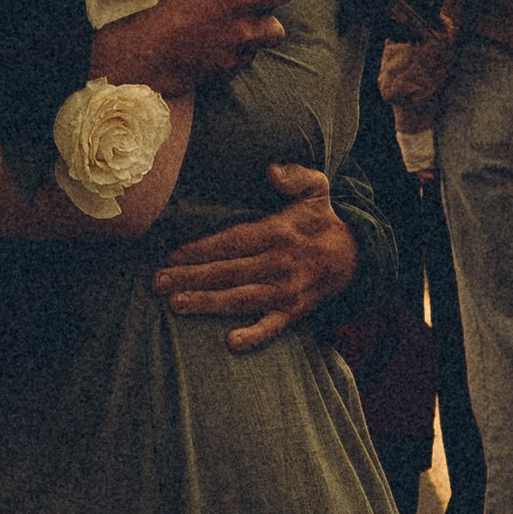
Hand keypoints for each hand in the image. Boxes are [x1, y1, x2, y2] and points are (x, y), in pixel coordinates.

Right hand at [94, 0, 294, 90]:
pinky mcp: (217, 78)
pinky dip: (227, 58)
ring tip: (218, 31)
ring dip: (245, 41)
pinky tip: (203, 48)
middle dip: (264, 21)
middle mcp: (241, 29)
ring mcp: (230, 57)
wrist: (127, 52)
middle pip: (277, 29)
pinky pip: (234, 67)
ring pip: (255, 51)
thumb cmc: (148, 6)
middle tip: (241, 12)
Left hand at [153, 163, 356, 350]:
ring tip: (176, 305)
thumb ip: (295, 176)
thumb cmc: (322, 220)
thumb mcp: (316, 188)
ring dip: (208, 303)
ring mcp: (285, 291)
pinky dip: (255, 336)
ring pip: (241, 299)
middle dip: (192, 277)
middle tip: (158, 283)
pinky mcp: (293, 312)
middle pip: (229, 271)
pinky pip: (272, 327)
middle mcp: (279, 263)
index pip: (233, 241)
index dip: (203, 249)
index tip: (173, 255)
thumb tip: (271, 170)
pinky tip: (232, 343)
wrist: (354, 256)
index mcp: (279, 233)